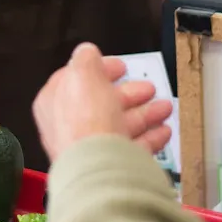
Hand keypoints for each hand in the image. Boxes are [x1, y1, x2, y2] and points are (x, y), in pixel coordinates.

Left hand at [34, 43, 173, 161]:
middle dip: (129, 94)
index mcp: (55, 103)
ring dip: (146, 114)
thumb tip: (87, 52)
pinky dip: (150, 138)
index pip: (76, 80)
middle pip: (102, 104)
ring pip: (121, 126)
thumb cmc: (85, 121)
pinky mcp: (112, 166)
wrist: (99, 170)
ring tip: (165, 107)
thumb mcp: (83, 75)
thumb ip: (85, 59)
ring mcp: (92, 149)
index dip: (100, 69)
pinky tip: (164, 131)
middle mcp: (70, 127)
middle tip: (149, 88)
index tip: (122, 66)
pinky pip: (133, 149)